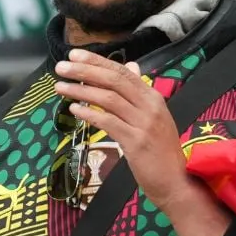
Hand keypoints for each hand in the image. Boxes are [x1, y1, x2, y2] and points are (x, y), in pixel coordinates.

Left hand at [53, 50, 191, 209]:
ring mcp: (144, 124)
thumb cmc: (159, 150)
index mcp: (153, 97)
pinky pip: (108, 122)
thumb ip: (138, 92)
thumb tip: (130, 65)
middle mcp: (150, 106)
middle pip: (114, 80)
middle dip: (85, 71)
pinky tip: (74, 109)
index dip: (97, 61)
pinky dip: (89, 114)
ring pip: (108, 99)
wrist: (175, 181)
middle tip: (61, 67)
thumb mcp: (153, 116)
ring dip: (81, 91)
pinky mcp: (136, 142)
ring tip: (60, 87)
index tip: (74, 54)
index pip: (122, 71)